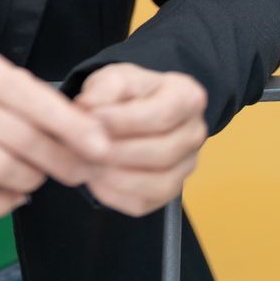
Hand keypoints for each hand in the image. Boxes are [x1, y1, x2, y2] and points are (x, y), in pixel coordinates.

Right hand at [0, 47, 110, 217]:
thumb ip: (34, 97)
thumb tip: (85, 129)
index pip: (33, 99)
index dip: (71, 126)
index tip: (100, 146)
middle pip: (23, 139)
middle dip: (61, 160)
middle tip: (81, 170)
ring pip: (3, 170)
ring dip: (33, 180)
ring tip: (40, 176)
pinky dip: (5, 202)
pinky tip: (15, 195)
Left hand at [74, 63, 207, 216]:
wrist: (130, 110)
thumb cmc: (126, 92)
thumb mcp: (115, 77)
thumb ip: (103, 89)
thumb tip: (87, 107)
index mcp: (187, 97)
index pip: (162, 115)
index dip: (124, 120)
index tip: (92, 118)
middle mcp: (195, 134)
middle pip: (162, 152)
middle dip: (118, 151)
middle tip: (84, 145)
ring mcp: (185, 167)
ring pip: (158, 184)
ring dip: (116, 176)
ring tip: (87, 161)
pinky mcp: (169, 193)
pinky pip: (144, 202)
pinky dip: (114, 193)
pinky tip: (94, 177)